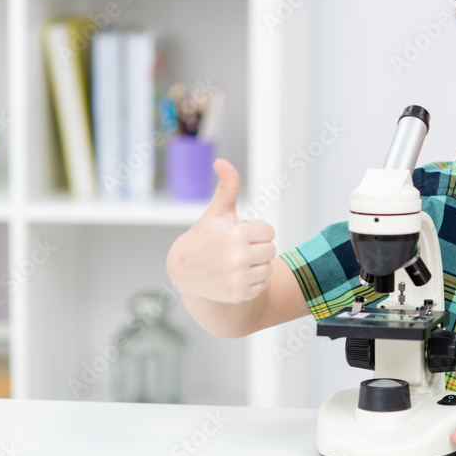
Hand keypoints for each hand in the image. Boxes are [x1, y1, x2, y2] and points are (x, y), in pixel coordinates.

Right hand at [166, 158, 275, 303]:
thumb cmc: (205, 235)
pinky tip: (234, 276)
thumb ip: (227, 186)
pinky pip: (261, 285)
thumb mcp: (216, 211)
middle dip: (257, 247)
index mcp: (236, 235)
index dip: (255, 230)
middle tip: (237, 247)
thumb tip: (221, 161)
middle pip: (271, 250)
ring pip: (268, 268)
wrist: (183, 270)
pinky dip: (251, 281)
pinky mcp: (238, 295)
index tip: (239, 232)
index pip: (269, 231)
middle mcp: (237, 258)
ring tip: (236, 262)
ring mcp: (238, 279)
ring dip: (256, 264)